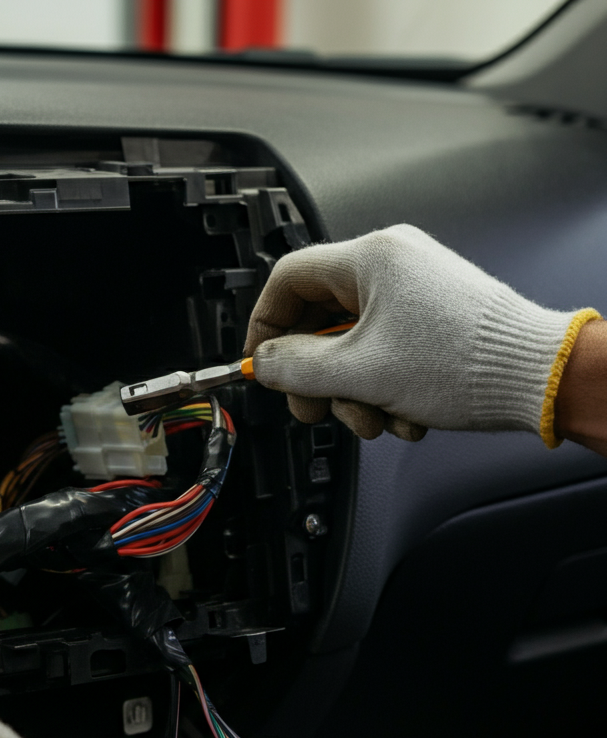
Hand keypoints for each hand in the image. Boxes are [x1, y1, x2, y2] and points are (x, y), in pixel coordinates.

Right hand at [245, 224, 597, 444]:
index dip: (264, 327)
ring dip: (351, 391)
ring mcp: (414, 291)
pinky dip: (381, 387)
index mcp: (371, 258)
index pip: (287, 280)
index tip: (262, 365)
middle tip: (313, 407)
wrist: (537, 378)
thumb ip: (294, 368)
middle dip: (315, 376)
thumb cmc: (464, 362)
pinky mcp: (431, 318)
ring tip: (374, 418)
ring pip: (350, 344)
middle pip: (318, 320)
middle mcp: (393, 266)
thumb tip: (264, 364)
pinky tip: (400, 413)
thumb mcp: (357, 373)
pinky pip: (382, 351)